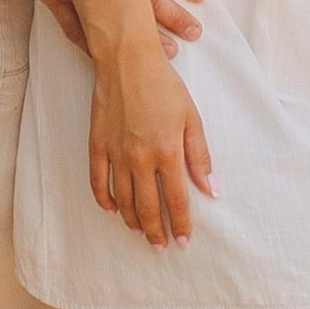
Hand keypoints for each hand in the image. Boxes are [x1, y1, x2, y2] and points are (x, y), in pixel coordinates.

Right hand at [89, 41, 213, 246]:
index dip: (181, 224)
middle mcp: (141, 158)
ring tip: (141, 233)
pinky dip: (104, 199)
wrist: (127, 61)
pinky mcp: (97, 145)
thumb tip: (211, 189)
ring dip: (132, 221)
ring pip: (123, 199)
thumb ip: (200, 156)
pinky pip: (98, 181)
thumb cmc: (164, 86)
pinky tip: (112, 210)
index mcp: (168, 152)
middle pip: (148, 207)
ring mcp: (116, 153)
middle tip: (161, 247)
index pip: (177, 200)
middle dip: (156, 231)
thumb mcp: (192, 118)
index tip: (183, 241)